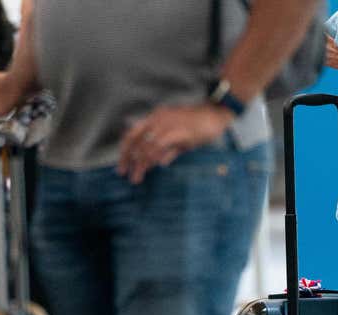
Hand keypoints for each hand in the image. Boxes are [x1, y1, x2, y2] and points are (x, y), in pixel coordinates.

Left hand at [117, 103, 232, 184]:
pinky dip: (153, 158)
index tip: (122, 165)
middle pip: (135, 139)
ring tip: (136, 178)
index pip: (133, 133)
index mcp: (156, 118)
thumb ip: (169, 150)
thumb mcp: (180, 139)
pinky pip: (160, 146)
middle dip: (127, 158)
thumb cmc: (200, 126)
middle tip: (123, 173)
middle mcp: (158, 118)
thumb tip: (160, 163)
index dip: (125, 150)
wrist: (216, 114)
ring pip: (146, 145)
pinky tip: (151, 168)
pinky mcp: (178, 130)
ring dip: (139, 163)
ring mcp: (168, 123)